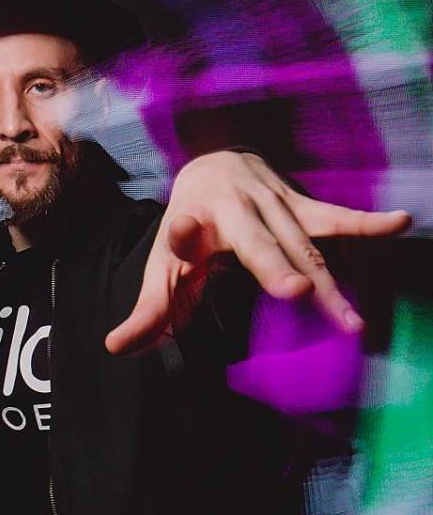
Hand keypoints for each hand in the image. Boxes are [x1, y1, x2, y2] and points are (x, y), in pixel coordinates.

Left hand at [106, 151, 410, 355]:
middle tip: (294, 291)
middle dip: (273, 263)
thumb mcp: (162, 270)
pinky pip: (333, 217)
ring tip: (350, 320)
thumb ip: (148, 313)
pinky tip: (398, 223)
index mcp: (190, 223)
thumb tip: (115, 348)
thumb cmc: (186, 231)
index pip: (181, 233)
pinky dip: (364, 224)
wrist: (208, 166)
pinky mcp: (298, 203)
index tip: (181, 231)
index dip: (181, 234)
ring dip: (327, 280)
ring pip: (301, 244)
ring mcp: (269, 203)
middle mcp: (231, 208)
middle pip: (255, 240)